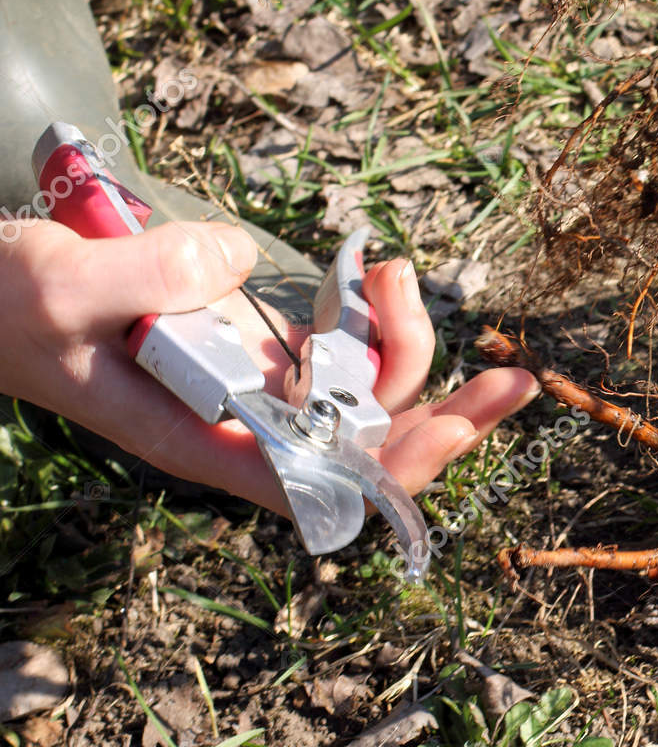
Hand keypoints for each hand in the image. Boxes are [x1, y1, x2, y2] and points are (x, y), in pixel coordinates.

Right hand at [0, 217, 538, 516]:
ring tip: (392, 270)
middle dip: (449, 416)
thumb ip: (151, 273)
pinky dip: (373, 312)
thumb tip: (243, 265)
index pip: (318, 480)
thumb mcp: (62, 284)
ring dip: (402, 335)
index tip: (454, 430)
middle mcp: (245, 423)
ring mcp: (259, 383)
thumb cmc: (6, 304)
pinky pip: (344, 344)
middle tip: (518, 380)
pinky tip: (373, 268)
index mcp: (203, 440)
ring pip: (367, 387)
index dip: (393, 468)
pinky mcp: (261, 343)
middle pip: (370, 445)